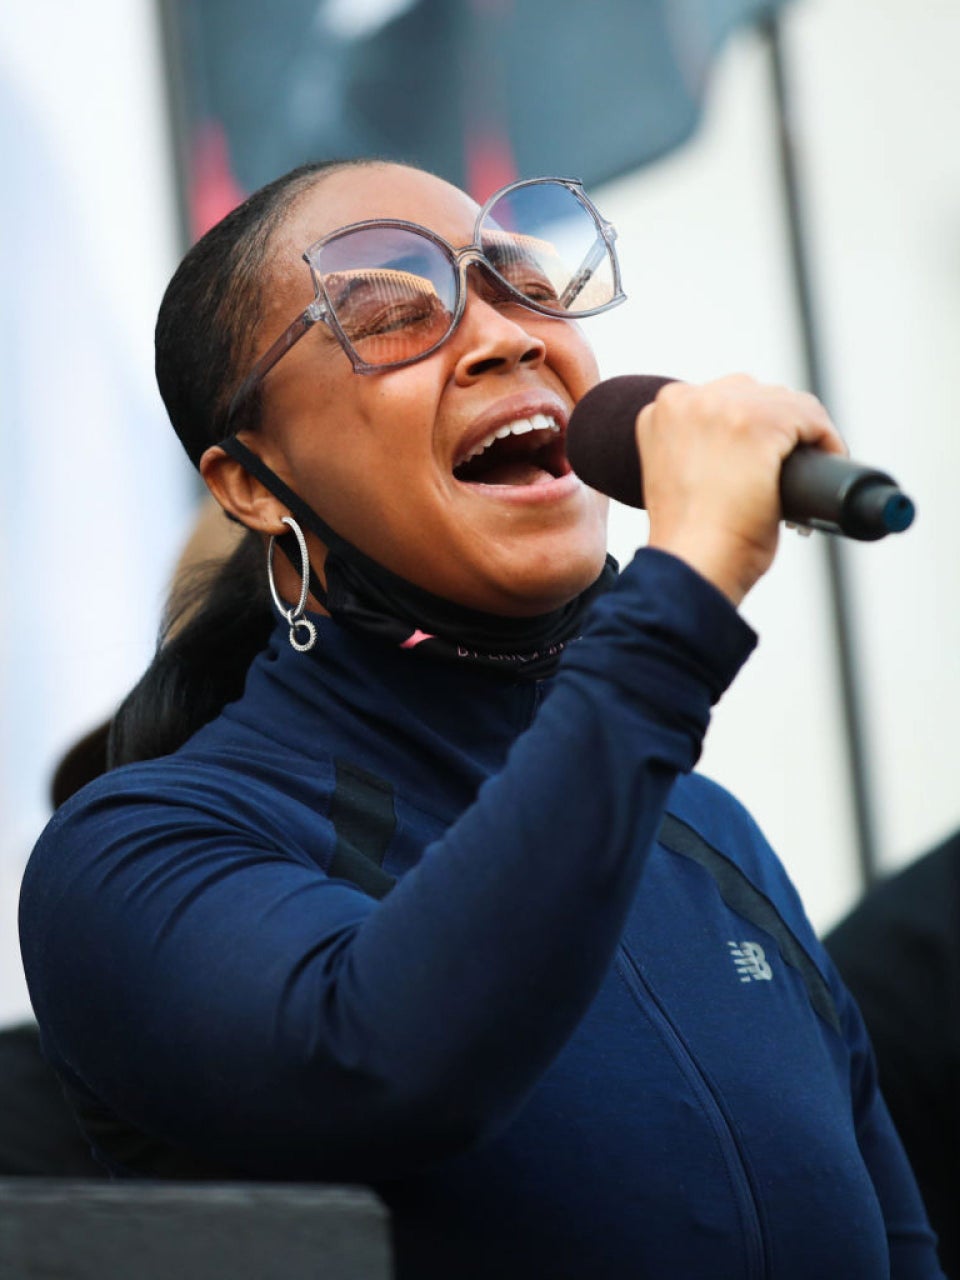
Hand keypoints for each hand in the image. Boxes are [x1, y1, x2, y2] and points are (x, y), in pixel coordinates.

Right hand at [638, 375, 845, 605]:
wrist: (694, 563)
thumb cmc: (689, 538)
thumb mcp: (680, 477)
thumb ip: (698, 450)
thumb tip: (743, 450)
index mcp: (664, 411)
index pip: (724, 399)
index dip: (751, 427)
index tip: (765, 457)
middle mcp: (689, 400)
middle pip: (757, 395)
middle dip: (778, 428)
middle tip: (785, 471)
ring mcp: (725, 407)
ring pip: (787, 404)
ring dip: (803, 433)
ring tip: (806, 470)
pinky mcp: (761, 423)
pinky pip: (811, 418)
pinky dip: (827, 440)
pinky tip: (828, 460)